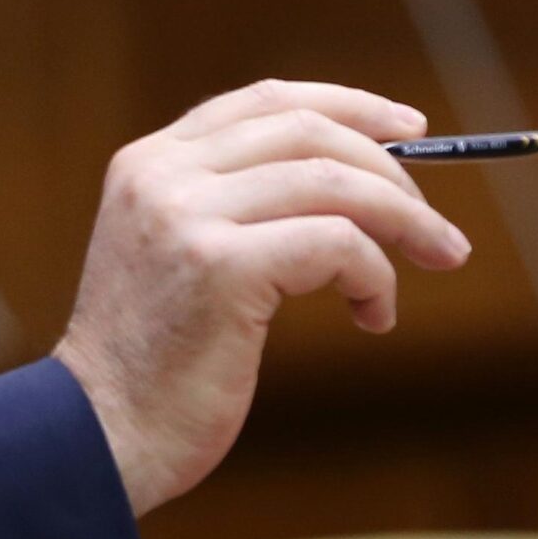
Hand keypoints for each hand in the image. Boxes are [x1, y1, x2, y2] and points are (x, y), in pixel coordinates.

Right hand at [49, 80, 469, 515]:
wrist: (99, 437)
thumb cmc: (153, 366)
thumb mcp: (179, 258)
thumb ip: (234, 208)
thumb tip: (355, 186)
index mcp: (149, 162)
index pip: (264, 100)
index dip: (348, 106)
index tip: (409, 130)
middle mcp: (163, 174)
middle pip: (307, 131)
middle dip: (390, 170)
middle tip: (436, 226)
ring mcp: (187, 215)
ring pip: (332, 181)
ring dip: (405, 220)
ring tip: (438, 258)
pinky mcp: (220, 266)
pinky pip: (336, 243)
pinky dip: (376, 274)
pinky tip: (376, 315)